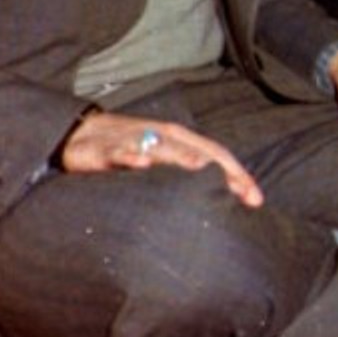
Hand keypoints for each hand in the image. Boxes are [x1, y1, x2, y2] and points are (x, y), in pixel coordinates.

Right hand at [59, 111, 263, 207]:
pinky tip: (141, 163)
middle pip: (200, 151)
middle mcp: (164, 136)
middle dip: (222, 171)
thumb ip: (185, 178)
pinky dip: (130, 155)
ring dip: (182, 156)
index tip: (256, 199)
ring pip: (163, 147)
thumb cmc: (129, 152)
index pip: (217, 155)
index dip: (238, 174)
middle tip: (242, 193)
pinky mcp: (106, 149)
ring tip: (201, 168)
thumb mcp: (161, 164)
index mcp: (181, 140)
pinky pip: (120, 152)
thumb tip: (218, 201)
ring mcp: (136, 140)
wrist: (81, 136)